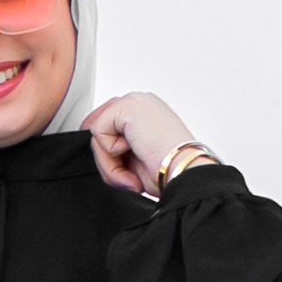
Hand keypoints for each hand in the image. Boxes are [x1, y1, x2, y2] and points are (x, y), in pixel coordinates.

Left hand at [80, 92, 197, 195]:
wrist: (185, 172)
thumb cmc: (170, 172)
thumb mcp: (136, 161)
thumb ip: (116, 150)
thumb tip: (97, 152)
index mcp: (145, 115)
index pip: (108, 126)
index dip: (106, 154)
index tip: (127, 177)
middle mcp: (140, 104)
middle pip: (99, 128)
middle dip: (107, 160)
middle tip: (128, 179)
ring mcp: (134, 101)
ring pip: (97, 133)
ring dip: (110, 163)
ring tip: (132, 175)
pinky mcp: (127, 106)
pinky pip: (97, 132)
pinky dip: (110, 155)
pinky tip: (134, 156)